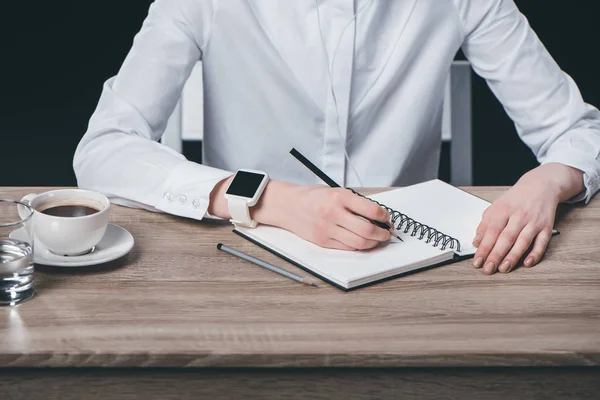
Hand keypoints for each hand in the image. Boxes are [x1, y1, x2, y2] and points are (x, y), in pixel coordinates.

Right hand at [208, 178, 391, 249]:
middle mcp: (333, 213)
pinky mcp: (322, 241)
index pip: (371, 210)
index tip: (387, 218)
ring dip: (372, 242)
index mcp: (338, 196)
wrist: (287, 205)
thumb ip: (354, 202)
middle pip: (367, 230)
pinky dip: (358, 246)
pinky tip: (361, 242)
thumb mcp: (334, 191)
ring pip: (359, 242)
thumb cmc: (312, 197)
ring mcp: (327, 229)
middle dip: (382, 234)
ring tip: (376, 238)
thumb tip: (377, 215)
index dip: (384, 216)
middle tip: (386, 233)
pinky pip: (347, 248)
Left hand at [472, 163, 583, 274]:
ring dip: (513, 256)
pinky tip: (527, 263)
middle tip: (488, 269)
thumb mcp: (496, 206)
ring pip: (522, 241)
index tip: (477, 261)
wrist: (541, 185)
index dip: (484, 247)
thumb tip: (476, 242)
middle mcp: (518, 215)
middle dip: (496, 255)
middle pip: (506, 238)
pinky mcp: (546, 227)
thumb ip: (485, 224)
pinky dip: (535, 253)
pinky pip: (542, 242)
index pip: (491, 231)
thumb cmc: (516, 199)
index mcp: (503, 209)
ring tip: (503, 268)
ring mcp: (533, 222)